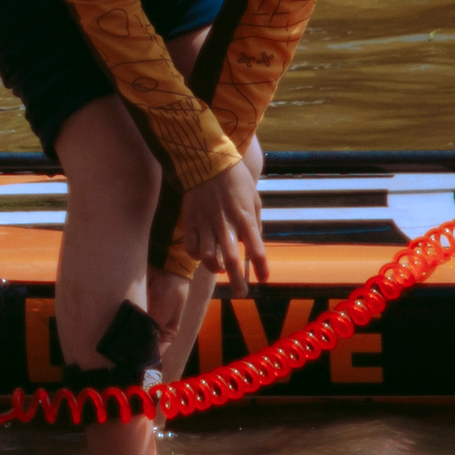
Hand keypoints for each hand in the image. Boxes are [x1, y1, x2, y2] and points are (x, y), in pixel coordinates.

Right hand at [178, 159, 266, 293]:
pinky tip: (203, 254)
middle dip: (238, 281)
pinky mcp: (191, 221)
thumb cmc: (234, 178)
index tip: (264, 279)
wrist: (206, 161)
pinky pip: (192, 247)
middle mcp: (226, 225)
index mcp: (245, 218)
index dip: (261, 268)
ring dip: (216, 268)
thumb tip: (253, 241)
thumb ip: (255, 222)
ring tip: (221, 270)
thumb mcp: (254, 198)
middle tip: (241, 293)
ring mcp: (206, 224)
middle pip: (233, 261)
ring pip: (209, 257)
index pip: (257, 250)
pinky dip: (198, 256)